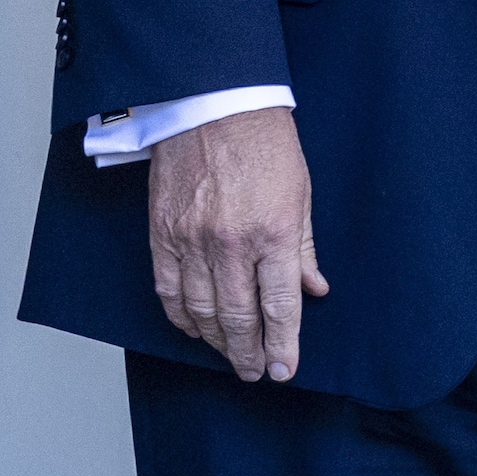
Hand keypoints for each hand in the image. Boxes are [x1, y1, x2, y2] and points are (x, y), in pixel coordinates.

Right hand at [148, 108, 329, 383]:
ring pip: (201, 311)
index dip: (282, 345)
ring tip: (230, 355)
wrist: (213, 103)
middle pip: (238, 318)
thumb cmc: (264, 141)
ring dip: (216, 341)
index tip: (284, 370)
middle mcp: (231, 243)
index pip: (279, 306)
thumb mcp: (300, 192)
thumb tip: (313, 289)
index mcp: (273, 232)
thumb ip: (303, 247)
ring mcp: (192, 240)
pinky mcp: (163, 233)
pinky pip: (168, 289)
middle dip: (249, 353)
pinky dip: (181, 316)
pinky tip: (194, 328)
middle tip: (255, 372)